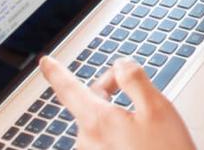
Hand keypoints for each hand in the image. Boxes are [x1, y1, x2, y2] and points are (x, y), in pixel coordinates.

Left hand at [39, 55, 196, 149]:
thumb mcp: (158, 108)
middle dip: (110, 91)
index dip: (57, 72)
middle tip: (138, 95)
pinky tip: (138, 140)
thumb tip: (120, 65)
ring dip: (115, 115)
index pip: (69, 89)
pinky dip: (117, 133)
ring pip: (97, 122)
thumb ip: (135, 79)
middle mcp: (87, 141)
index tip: (46, 62)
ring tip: (144, 125)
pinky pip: (102, 140)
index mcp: (97, 121)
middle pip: (90, 103)